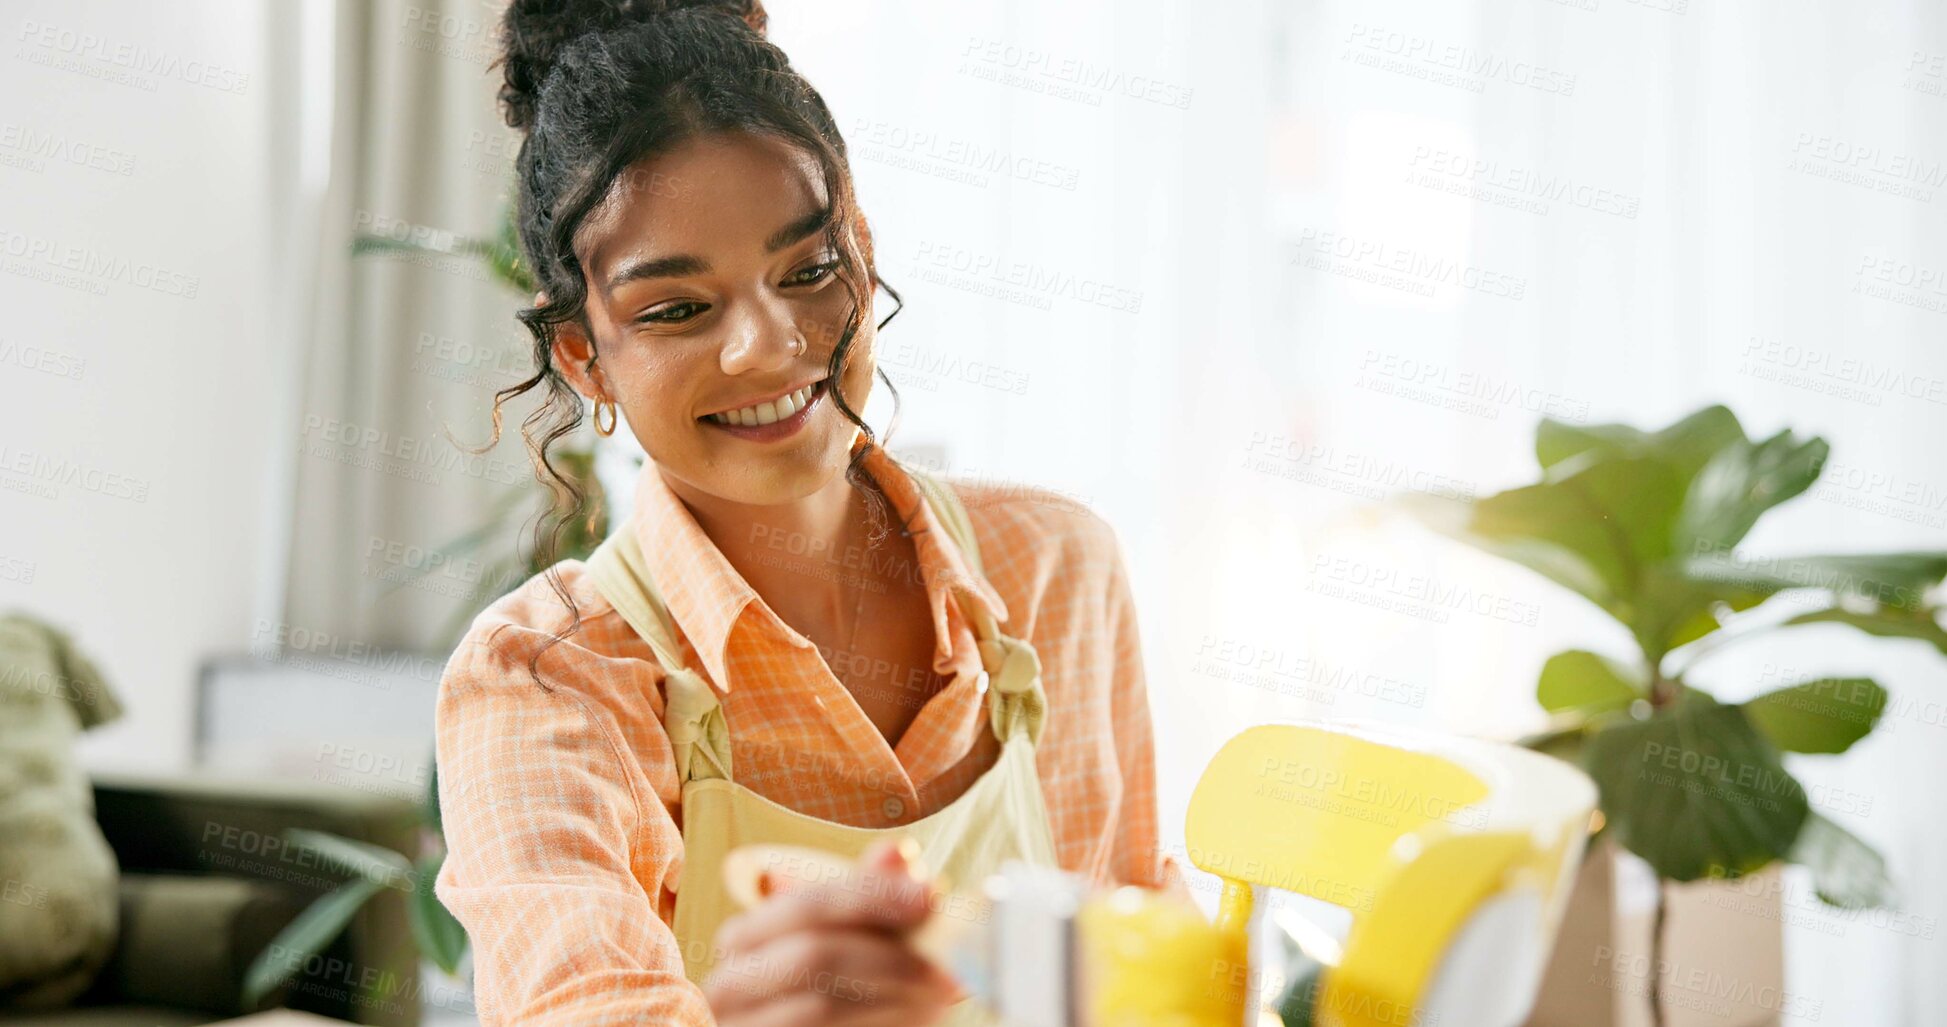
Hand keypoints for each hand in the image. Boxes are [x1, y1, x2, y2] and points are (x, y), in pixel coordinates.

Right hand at [703, 838, 964, 1025]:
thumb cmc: (838, 985)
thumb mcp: (851, 935)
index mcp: (744, 940)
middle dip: (886, 954)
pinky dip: (881, 1024)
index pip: (804, 905)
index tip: (927, 896)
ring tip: (938, 992)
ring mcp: (744, 1026)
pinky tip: (915, 1017)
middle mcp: (730, 985)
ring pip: (821, 1006)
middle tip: (942, 962)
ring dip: (891, 996)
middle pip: (811, 955)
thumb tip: (899, 852)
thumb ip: (869, 893)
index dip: (869, 895)